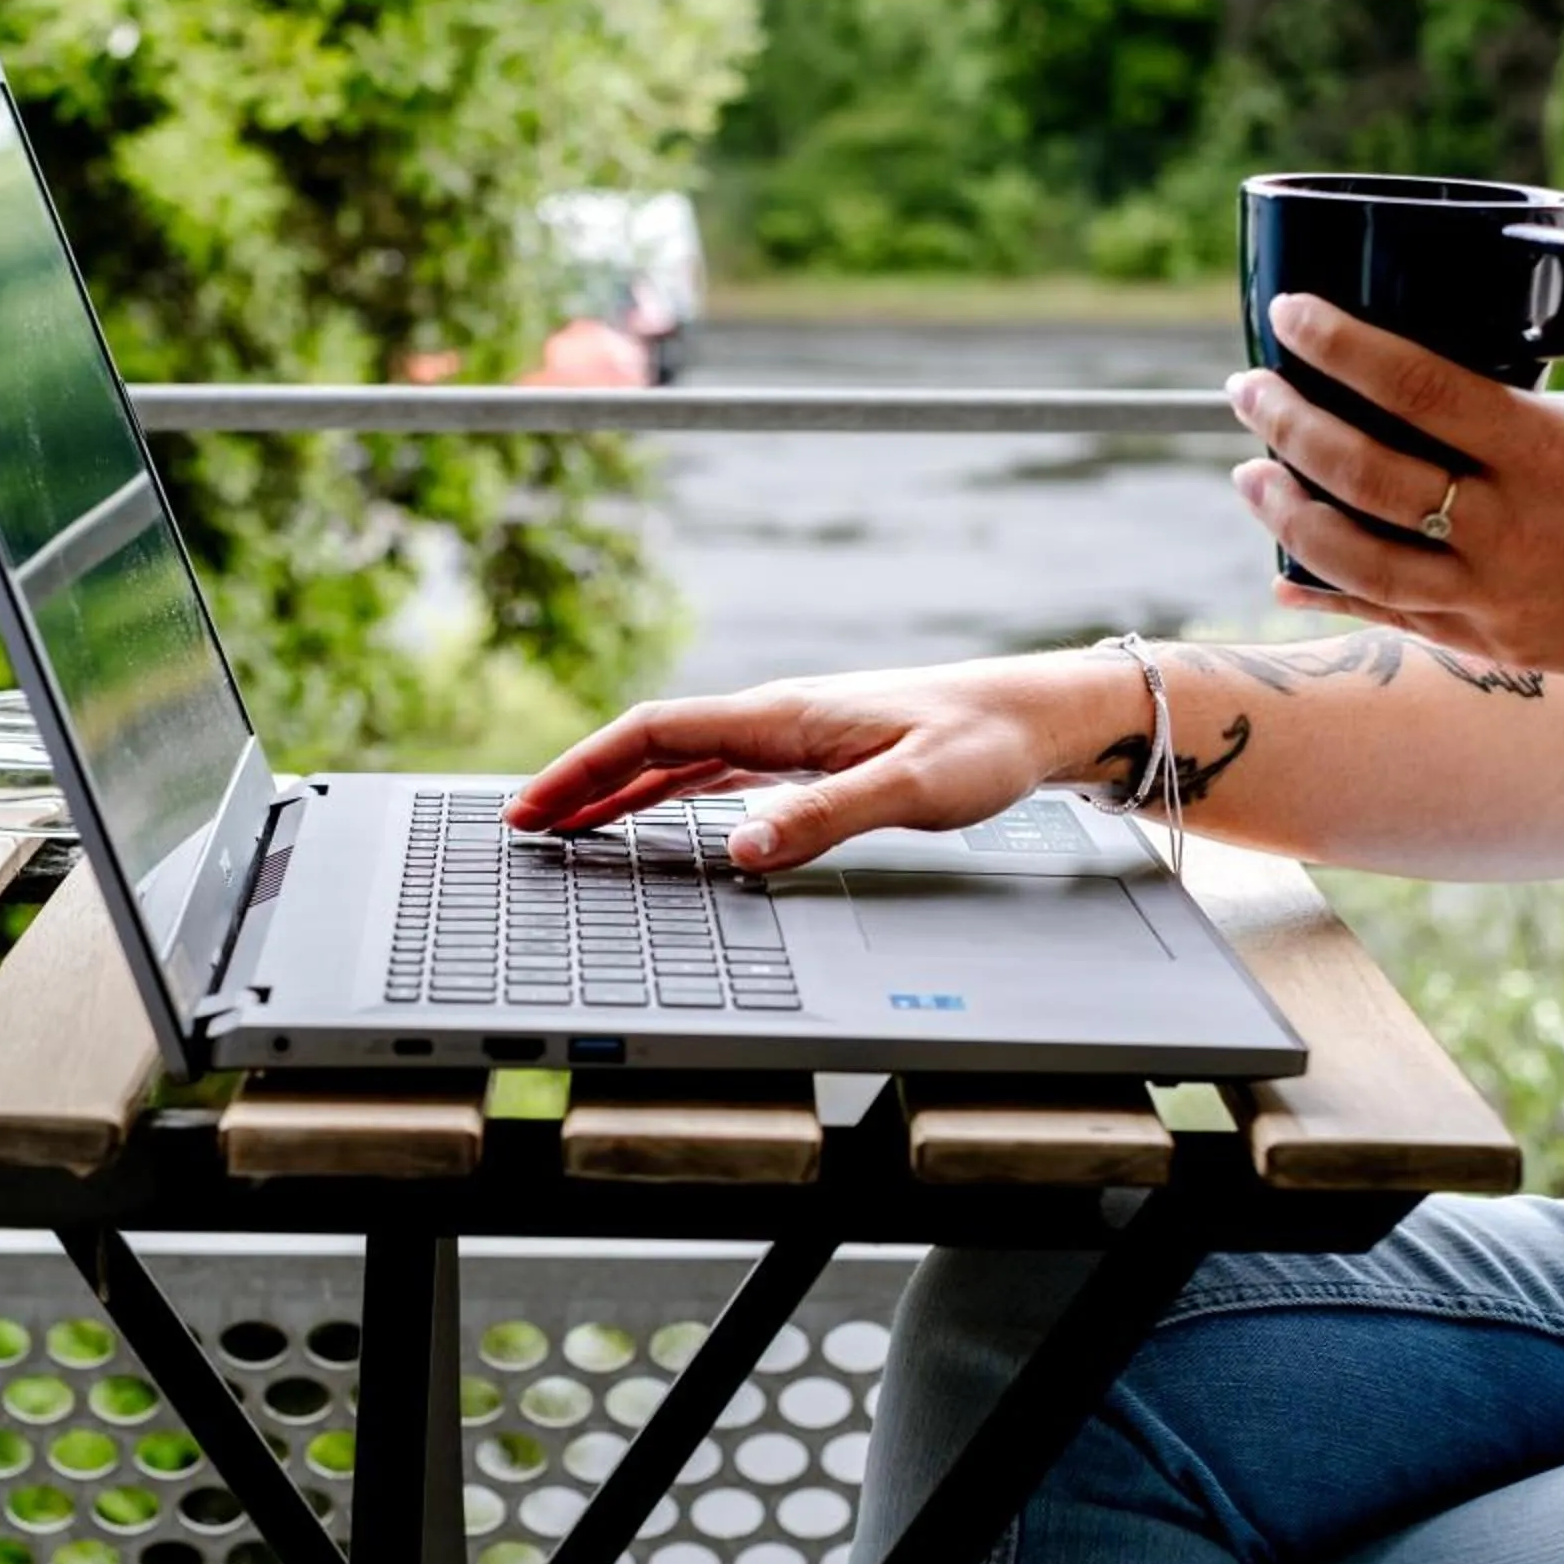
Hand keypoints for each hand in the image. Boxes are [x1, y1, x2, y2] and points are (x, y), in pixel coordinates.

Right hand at [502, 656, 1122, 871]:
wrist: (1040, 715)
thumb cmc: (987, 745)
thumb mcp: (914, 790)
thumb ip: (826, 817)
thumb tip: (743, 848)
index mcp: (783, 717)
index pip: (655, 733)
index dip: (587, 769)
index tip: (534, 805)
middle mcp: (777, 719)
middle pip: (652, 745)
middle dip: (582, 782)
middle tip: (524, 824)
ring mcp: (793, 736)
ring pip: (681, 760)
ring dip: (620, 792)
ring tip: (568, 827)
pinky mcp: (814, 756)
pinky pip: (718, 774)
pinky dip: (670, 796)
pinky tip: (656, 820)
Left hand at [1225, 297, 1563, 705]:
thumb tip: (1546, 280)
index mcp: (1556, 452)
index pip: (1420, 387)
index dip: (1343, 346)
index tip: (1292, 313)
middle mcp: (1514, 528)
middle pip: (1367, 473)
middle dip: (1290, 425)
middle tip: (1244, 388)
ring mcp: (1499, 596)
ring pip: (1359, 558)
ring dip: (1289, 513)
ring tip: (1249, 472)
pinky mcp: (1498, 643)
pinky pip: (1392, 619)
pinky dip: (1329, 592)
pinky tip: (1281, 568)